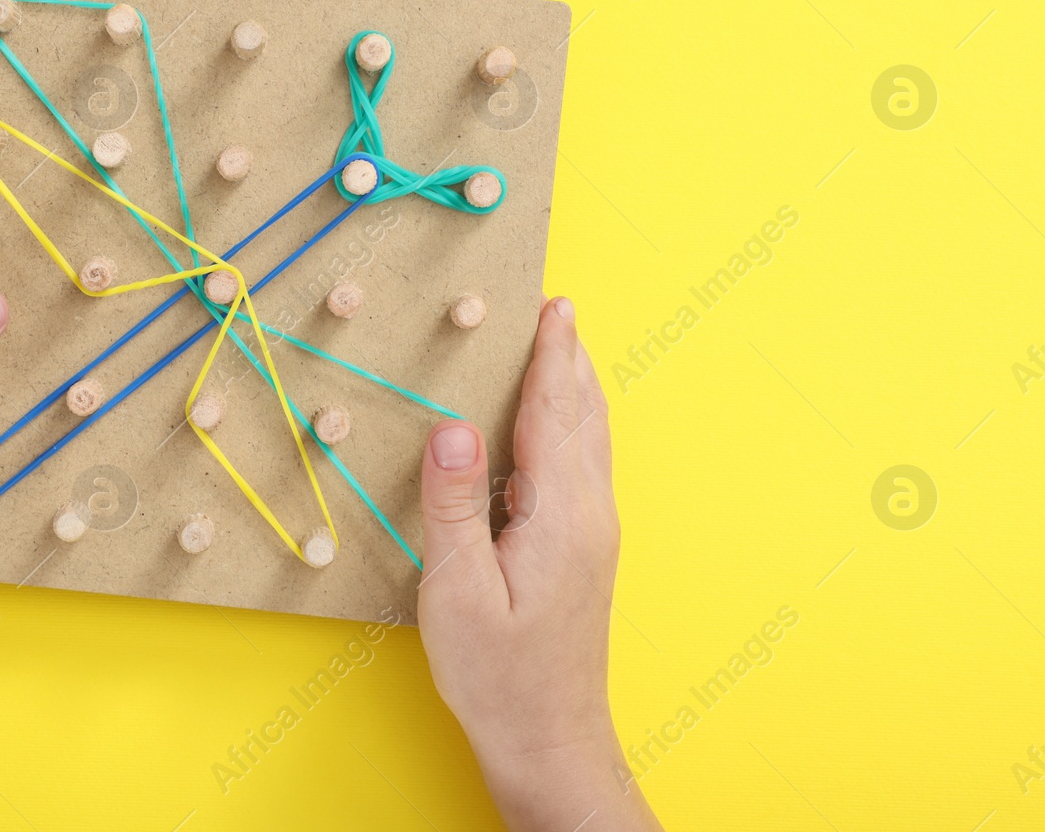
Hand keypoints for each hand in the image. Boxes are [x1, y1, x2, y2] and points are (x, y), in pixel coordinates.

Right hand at [417, 297, 661, 830]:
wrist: (549, 738)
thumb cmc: (497, 675)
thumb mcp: (456, 592)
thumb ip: (453, 506)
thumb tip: (450, 429)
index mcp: (559, 516)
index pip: (555, 415)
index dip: (550, 357)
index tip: (553, 307)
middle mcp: (589, 516)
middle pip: (584, 417)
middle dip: (571, 358)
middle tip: (560, 309)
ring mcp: (594, 534)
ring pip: (591, 440)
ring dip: (576, 389)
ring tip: (564, 349)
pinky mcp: (586, 551)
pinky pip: (584, 466)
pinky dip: (572, 425)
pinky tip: (558, 427)